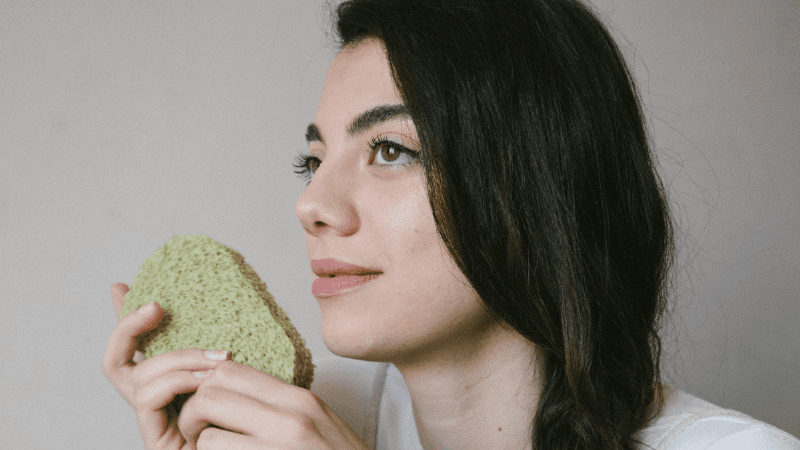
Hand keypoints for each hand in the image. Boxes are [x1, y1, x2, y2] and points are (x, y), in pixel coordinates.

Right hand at [102, 283, 229, 449]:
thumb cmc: (256, 413)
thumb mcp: (239, 368)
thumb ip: (222, 343)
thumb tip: (216, 302)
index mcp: (171, 386)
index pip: (129, 351)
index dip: (124, 322)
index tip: (126, 289)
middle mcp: (155, 405)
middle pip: (116, 363)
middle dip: (129, 328)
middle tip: (157, 306)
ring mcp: (153, 423)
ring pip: (139, 378)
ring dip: (176, 359)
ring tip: (216, 359)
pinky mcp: (157, 442)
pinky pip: (148, 399)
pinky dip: (175, 382)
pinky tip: (206, 382)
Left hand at [177, 357, 368, 448]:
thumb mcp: (318, 423)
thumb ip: (281, 406)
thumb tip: (235, 394)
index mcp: (299, 399)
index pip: (229, 370)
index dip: (205, 387)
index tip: (207, 409)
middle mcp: (291, 418)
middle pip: (210, 395)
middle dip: (192, 417)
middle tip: (197, 437)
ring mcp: (280, 448)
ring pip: (207, 437)